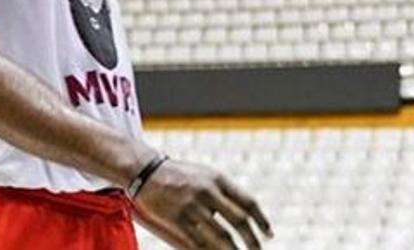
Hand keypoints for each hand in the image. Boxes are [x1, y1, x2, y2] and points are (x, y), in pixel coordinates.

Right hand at [131, 159, 271, 248]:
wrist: (144, 170)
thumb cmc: (178, 174)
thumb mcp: (205, 174)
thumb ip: (224, 191)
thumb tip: (246, 213)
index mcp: (217, 179)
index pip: (248, 202)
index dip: (262, 220)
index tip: (269, 234)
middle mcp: (207, 192)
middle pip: (238, 221)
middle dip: (252, 240)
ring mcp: (191, 206)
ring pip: (221, 236)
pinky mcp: (176, 218)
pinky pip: (198, 242)